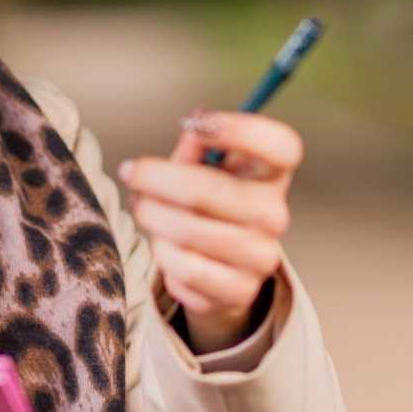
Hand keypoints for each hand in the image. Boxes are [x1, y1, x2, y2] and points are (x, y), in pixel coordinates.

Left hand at [115, 107, 301, 353]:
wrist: (220, 274)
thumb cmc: (208, 208)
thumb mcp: (203, 171)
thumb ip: (197, 148)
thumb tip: (195, 121)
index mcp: (272, 176)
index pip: (282, 147)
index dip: (241, 130)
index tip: (196, 124)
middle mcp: (275, 215)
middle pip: (215, 190)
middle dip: (160, 178)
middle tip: (130, 172)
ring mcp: (261, 256)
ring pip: (191, 231)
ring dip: (154, 216)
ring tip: (144, 210)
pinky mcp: (240, 291)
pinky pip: (187, 269)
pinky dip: (164, 255)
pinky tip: (164, 247)